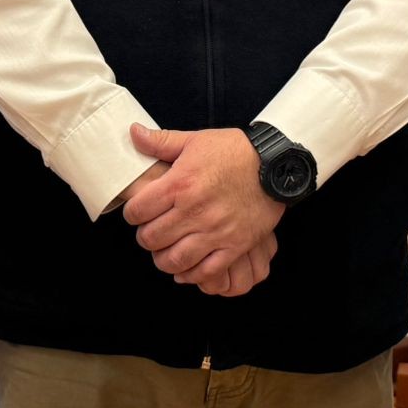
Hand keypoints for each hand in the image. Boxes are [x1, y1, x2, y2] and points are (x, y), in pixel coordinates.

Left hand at [122, 125, 284, 286]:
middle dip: (145, 237)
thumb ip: (161, 141)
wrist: (274, 164)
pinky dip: (191, 274)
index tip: (138, 212)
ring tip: (165, 251)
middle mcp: (195, 210)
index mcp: (180, 183)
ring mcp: (215, 231)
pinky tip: (186, 268)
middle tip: (150, 231)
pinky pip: (206, 271)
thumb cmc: (234, 151)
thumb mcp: (195, 140)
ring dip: (164, 259)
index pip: (138, 210)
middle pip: (152, 238)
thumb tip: (133, 132)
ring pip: (175, 260)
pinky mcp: (235, 245)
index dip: (132, 213)